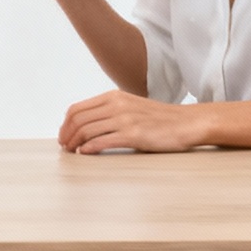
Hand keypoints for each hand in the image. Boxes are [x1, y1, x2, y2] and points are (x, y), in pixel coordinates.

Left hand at [58, 89, 208, 153]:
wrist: (187, 122)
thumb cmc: (159, 119)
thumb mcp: (131, 106)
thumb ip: (110, 111)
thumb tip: (87, 126)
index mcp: (113, 96)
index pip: (77, 108)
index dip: (65, 124)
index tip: (63, 136)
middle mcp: (116, 105)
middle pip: (78, 120)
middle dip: (66, 135)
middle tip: (64, 147)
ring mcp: (124, 119)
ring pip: (87, 131)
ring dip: (74, 143)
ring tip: (72, 152)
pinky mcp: (133, 135)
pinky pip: (102, 142)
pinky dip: (89, 149)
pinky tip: (85, 154)